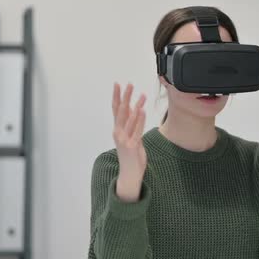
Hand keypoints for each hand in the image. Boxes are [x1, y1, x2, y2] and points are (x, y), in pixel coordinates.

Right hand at [112, 83, 146, 201]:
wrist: (130, 174)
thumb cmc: (131, 155)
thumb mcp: (132, 136)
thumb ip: (132, 124)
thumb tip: (136, 108)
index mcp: (118, 129)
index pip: (116, 109)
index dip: (117, 96)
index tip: (118, 84)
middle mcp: (119, 133)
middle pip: (121, 111)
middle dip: (125, 96)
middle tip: (129, 84)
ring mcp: (124, 139)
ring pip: (130, 119)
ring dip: (136, 105)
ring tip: (142, 95)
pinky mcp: (132, 145)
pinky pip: (136, 130)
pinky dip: (139, 119)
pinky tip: (142, 110)